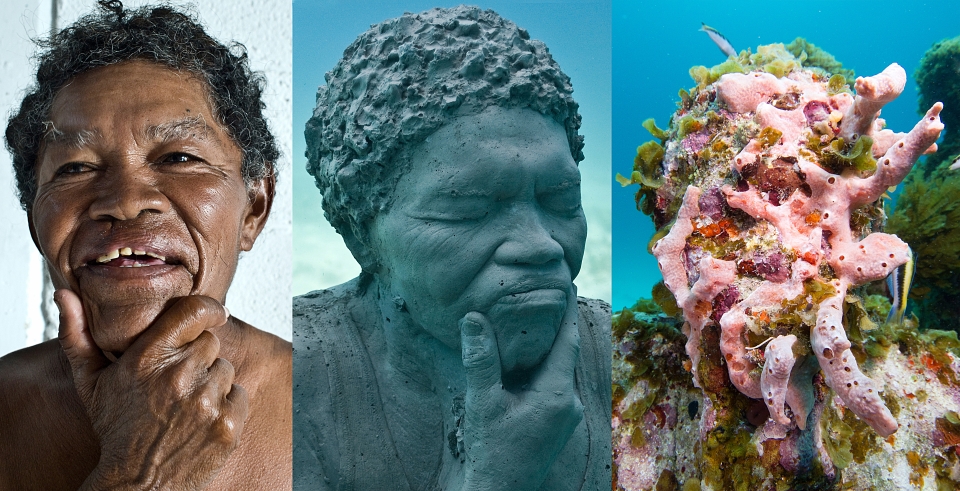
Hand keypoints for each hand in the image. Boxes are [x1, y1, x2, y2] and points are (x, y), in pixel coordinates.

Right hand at [56, 290, 248, 490]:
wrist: (137, 484)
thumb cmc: (116, 429)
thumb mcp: (90, 383)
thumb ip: (77, 335)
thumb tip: (65, 293)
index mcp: (148, 358)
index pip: (194, 311)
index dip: (209, 309)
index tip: (214, 314)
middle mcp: (179, 376)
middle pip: (210, 342)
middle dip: (198, 356)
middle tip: (178, 381)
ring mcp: (206, 401)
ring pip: (226, 368)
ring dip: (212, 381)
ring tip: (186, 403)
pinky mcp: (227, 423)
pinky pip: (239, 394)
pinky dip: (227, 405)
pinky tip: (202, 419)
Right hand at [452, 286, 582, 490]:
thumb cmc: (491, 451)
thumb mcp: (482, 402)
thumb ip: (480, 359)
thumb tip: (473, 318)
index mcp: (555, 394)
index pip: (567, 341)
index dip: (566, 311)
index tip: (566, 282)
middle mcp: (567, 404)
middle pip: (564, 353)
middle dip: (556, 324)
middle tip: (549, 292)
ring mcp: (564, 416)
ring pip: (558, 370)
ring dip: (547, 347)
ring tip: (535, 319)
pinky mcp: (556, 424)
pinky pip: (553, 385)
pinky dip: (542, 366)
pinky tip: (525, 358)